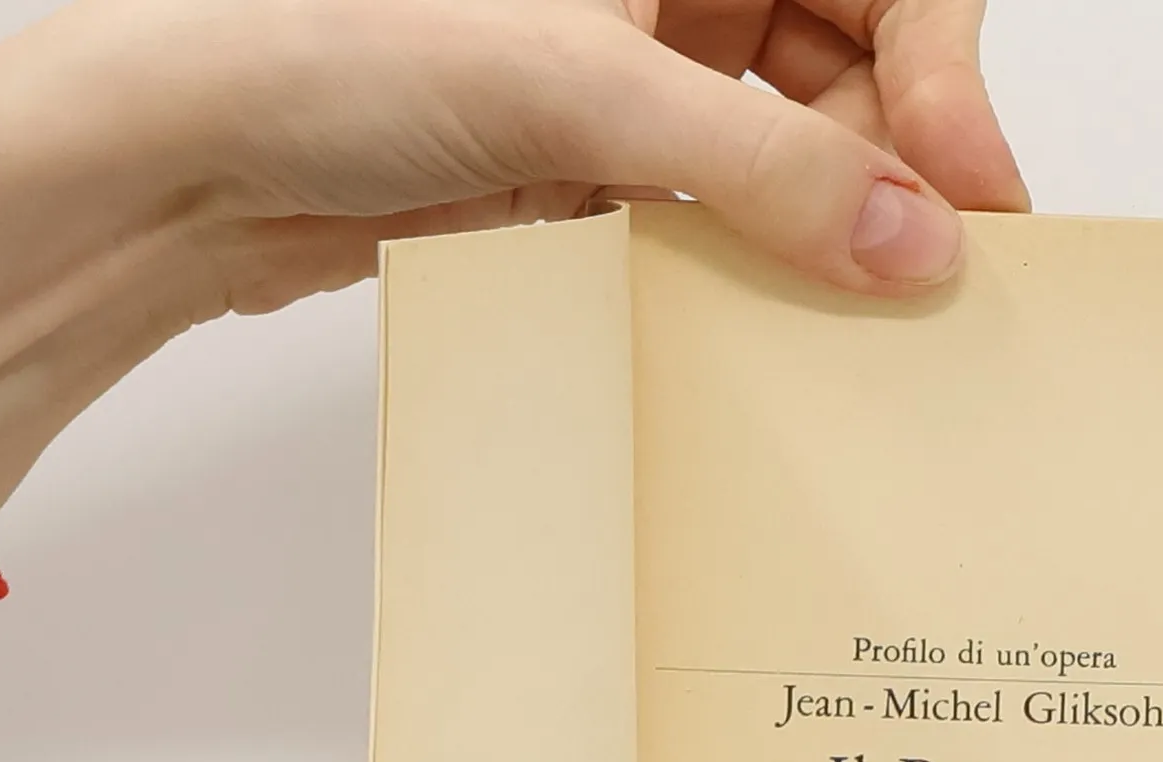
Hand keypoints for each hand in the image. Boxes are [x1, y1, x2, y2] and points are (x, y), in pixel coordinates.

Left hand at [0, 0, 1023, 601]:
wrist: (197, 153)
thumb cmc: (327, 42)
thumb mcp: (577, 88)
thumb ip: (765, 165)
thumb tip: (915, 241)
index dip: (941, 64)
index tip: (965, 183)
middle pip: (859, 56)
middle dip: (901, 158)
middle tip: (925, 272)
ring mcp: (646, 76)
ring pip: (804, 147)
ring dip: (836, 227)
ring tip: (850, 311)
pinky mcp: (614, 166)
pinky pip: (732, 214)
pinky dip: (762, 267)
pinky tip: (775, 318)